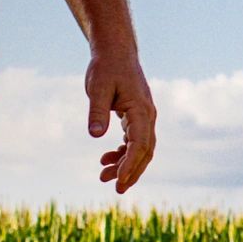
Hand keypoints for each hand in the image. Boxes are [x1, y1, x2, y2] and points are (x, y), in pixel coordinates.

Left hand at [84, 50, 156, 193]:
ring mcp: (144, 117)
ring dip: (125, 165)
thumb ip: (97, 112)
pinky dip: (122, 153)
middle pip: (145, 151)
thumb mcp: (98, 88)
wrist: (115, 52)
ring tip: (103, 176)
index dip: (131, 164)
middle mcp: (147, 116)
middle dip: (132, 172)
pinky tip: (106, 159)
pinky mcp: (136, 117)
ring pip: (140, 149)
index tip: (119, 180)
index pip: (140, 144)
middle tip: (116, 189)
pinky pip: (134, 142)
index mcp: (141, 110)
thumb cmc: (106, 67)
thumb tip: (95, 136)